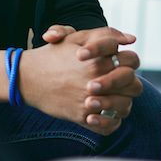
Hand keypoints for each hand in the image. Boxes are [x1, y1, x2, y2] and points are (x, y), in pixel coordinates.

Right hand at [23, 25, 141, 134]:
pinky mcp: (81, 117)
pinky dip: (110, 122)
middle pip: (133, 84)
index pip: (132, 60)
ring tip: (112, 96)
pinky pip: (109, 126)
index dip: (129, 60)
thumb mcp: (75, 36)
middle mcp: (96, 81)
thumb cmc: (53, 55)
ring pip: (125, 106)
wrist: (27, 77)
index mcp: (97, 59)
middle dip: (129, 81)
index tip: (118, 61)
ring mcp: (89, 101)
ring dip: (122, 101)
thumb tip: (130, 38)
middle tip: (118, 80)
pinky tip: (104, 113)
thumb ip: (105, 34)